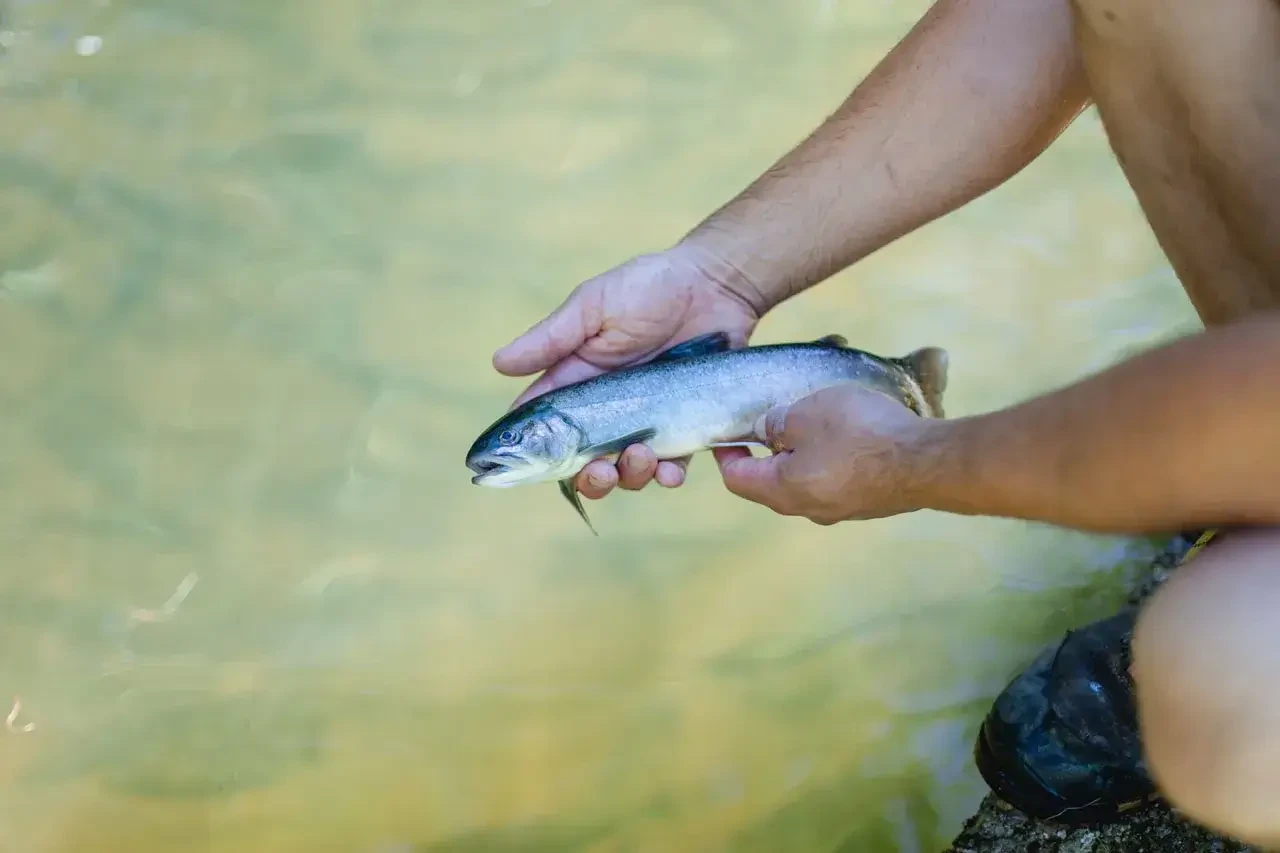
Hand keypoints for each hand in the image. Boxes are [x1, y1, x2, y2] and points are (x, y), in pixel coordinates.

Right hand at [493, 243, 763, 498]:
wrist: (715, 284)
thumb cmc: (649, 287)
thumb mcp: (593, 306)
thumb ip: (551, 339)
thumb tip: (498, 363)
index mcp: (578, 380)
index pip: (545, 424)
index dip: (531, 450)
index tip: (526, 467)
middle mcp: (608, 408)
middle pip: (584, 461)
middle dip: (587, 477)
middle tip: (598, 470)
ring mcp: (646, 421)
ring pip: (626, 469)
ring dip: (628, 476)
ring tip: (640, 457)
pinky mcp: (684, 426)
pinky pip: (673, 465)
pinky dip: (668, 476)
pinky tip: (670, 471)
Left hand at [713, 381, 935, 524]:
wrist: (927, 461)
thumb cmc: (860, 434)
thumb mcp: (806, 414)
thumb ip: (776, 423)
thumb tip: (764, 431)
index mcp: (784, 490)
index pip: (737, 479)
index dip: (726, 453)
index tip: (726, 432)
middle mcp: (809, 509)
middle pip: (771, 481)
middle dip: (766, 450)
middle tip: (769, 419)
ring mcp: (841, 509)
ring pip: (806, 479)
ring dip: (802, 450)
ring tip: (812, 419)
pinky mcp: (868, 502)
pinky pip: (836, 479)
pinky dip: (830, 456)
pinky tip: (846, 432)